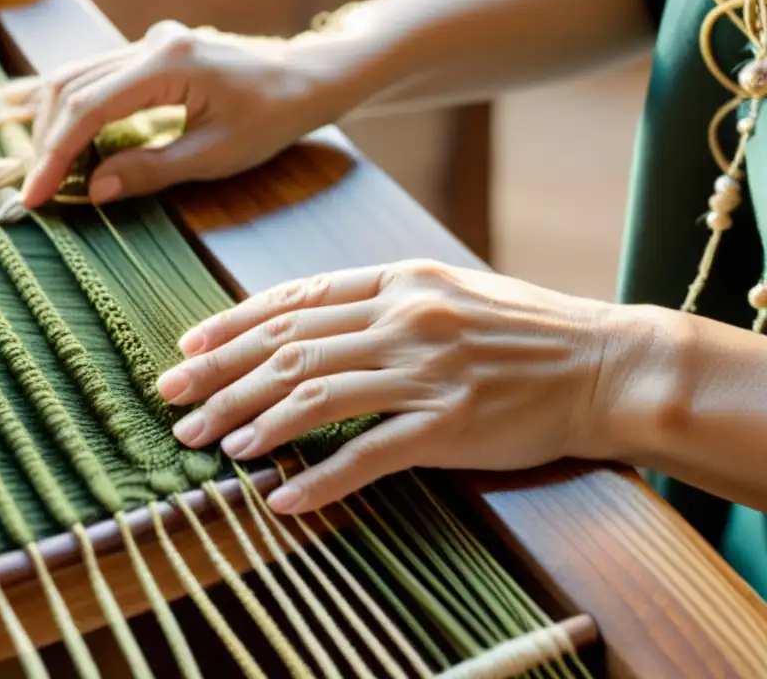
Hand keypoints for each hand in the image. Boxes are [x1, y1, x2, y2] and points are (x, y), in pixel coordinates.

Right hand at [21, 20, 352, 207]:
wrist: (305, 81)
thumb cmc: (272, 119)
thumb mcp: (215, 156)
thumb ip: (152, 170)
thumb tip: (94, 190)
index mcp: (170, 63)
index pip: (89, 107)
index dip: (55, 154)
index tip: (36, 196)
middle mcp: (153, 42)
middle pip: (72, 85)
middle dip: (48, 140)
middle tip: (38, 191)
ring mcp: (152, 42)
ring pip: (79, 76)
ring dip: (58, 125)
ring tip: (50, 174)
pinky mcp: (154, 53)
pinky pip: (100, 77)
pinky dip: (80, 112)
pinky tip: (75, 146)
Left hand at [156, 259, 645, 513]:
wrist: (603, 364)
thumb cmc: (524, 328)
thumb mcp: (449, 289)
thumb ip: (380, 299)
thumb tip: (307, 322)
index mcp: (399, 280)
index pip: (295, 301)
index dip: (233, 324)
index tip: (188, 347)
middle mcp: (404, 320)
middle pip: (289, 349)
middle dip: (221, 377)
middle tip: (173, 403)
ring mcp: (426, 372)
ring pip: (313, 397)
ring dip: (252, 422)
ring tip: (211, 445)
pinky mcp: (449, 426)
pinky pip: (367, 455)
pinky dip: (318, 477)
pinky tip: (280, 496)